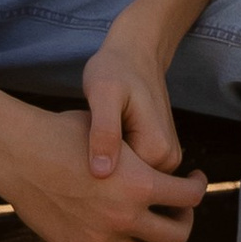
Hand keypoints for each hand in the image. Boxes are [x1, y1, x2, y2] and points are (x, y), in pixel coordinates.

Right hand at [0, 98, 203, 241]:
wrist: (18, 152)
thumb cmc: (63, 133)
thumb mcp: (112, 134)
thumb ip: (141, 156)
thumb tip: (166, 162)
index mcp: (140, 184)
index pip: (191, 197)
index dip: (197, 186)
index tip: (192, 181)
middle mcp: (124, 217)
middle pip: (177, 237)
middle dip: (181, 220)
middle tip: (174, 210)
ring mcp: (99, 240)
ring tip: (143, 227)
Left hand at [83, 22, 183, 176]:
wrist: (136, 52)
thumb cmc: (115, 69)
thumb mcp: (103, 94)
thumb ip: (104, 132)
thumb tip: (101, 172)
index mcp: (157, 151)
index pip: (122, 188)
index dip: (92, 177)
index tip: (72, 157)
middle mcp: (168, 159)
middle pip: (128, 189)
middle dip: (100, 176)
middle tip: (77, 145)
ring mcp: (166, 158)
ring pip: (129, 182)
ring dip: (106, 169)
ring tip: (84, 144)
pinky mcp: (158, 153)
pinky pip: (133, 172)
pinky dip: (113, 162)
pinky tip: (95, 143)